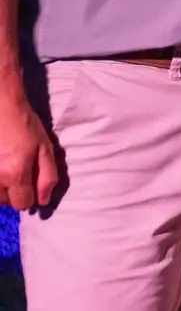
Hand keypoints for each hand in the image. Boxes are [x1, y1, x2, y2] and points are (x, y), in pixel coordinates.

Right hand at [0, 92, 58, 210]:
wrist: (0, 106)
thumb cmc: (24, 124)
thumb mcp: (44, 147)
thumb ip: (47, 176)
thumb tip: (43, 200)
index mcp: (15, 173)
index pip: (22, 203)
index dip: (29, 196)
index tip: (29, 185)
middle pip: (4, 200)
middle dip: (12, 191)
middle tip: (16, 171)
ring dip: (0, 186)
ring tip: (5, 166)